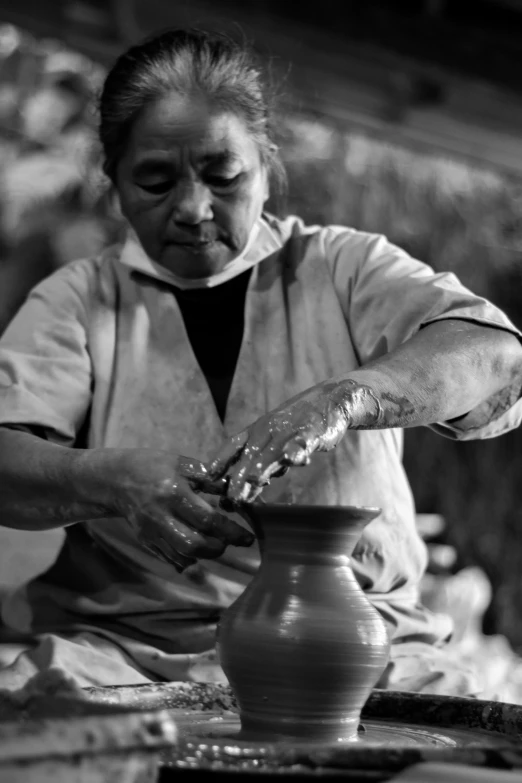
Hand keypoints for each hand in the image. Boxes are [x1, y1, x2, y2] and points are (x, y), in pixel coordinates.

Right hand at [112, 450, 254, 570]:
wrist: (116, 479)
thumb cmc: (154, 466)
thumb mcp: (182, 464)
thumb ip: (210, 478)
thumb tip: (237, 490)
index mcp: (174, 493)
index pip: (207, 519)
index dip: (231, 531)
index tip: (247, 537)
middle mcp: (161, 516)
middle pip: (194, 544)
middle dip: (218, 547)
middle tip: (230, 541)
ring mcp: (151, 532)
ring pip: (182, 556)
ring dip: (205, 555)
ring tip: (216, 544)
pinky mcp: (146, 541)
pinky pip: (170, 559)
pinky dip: (188, 559)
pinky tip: (198, 550)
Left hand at [209, 379, 383, 502]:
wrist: (331, 400)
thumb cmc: (297, 427)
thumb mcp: (273, 444)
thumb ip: (258, 467)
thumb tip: (238, 494)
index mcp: (256, 431)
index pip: (232, 446)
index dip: (219, 461)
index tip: (205, 479)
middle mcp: (268, 429)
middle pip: (250, 455)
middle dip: (239, 476)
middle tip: (231, 498)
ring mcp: (289, 430)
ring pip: (273, 450)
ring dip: (263, 466)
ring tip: (253, 481)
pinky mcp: (312, 431)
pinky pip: (304, 441)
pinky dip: (298, 450)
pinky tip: (296, 460)